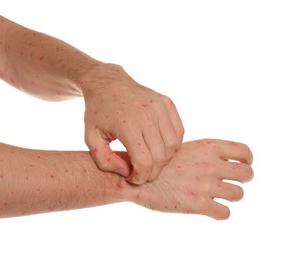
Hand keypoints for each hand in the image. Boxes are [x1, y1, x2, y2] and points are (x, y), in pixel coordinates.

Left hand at [82, 64, 183, 183]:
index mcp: (127, 125)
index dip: (140, 177)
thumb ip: (105, 161)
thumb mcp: (91, 138)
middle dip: (152, 172)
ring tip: (149, 159)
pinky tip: (157, 146)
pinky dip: (171, 144)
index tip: (132, 178)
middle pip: (161, 157)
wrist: (108, 83)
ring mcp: (159, 107)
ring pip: (173, 146)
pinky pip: (178, 132)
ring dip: (163, 159)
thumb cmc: (98, 113)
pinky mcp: (167, 103)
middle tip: (141, 172)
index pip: (144, 162)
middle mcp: (147, 115)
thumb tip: (128, 172)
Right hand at [131, 139, 253, 219]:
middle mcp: (210, 164)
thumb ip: (205, 152)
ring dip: (229, 196)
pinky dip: (219, 212)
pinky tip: (208, 208)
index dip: (246, 160)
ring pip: (238, 194)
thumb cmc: (157, 161)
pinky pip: (225, 213)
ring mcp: (205, 184)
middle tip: (228, 182)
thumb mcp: (182, 146)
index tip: (240, 165)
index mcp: (208, 146)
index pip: (245, 152)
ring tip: (216, 196)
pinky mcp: (198, 204)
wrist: (135, 175)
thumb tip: (225, 162)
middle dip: (241, 179)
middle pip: (247, 174)